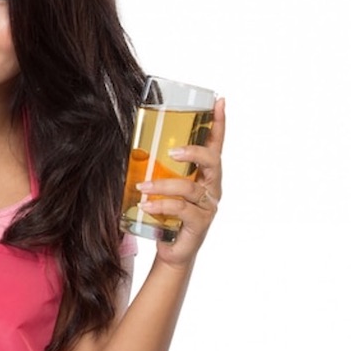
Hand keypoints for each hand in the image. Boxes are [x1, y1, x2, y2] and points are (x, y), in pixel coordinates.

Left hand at [135, 98, 225, 269]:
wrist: (170, 249)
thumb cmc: (166, 213)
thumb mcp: (161, 186)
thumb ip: (155, 169)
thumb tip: (130, 148)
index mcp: (204, 174)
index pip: (215, 145)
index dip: (218, 124)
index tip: (219, 101)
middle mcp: (211, 187)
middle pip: (212, 162)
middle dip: (194, 153)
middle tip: (172, 152)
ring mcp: (208, 206)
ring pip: (190, 188)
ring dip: (164, 185)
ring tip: (142, 186)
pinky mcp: (200, 224)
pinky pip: (182, 210)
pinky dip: (162, 205)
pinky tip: (146, 205)